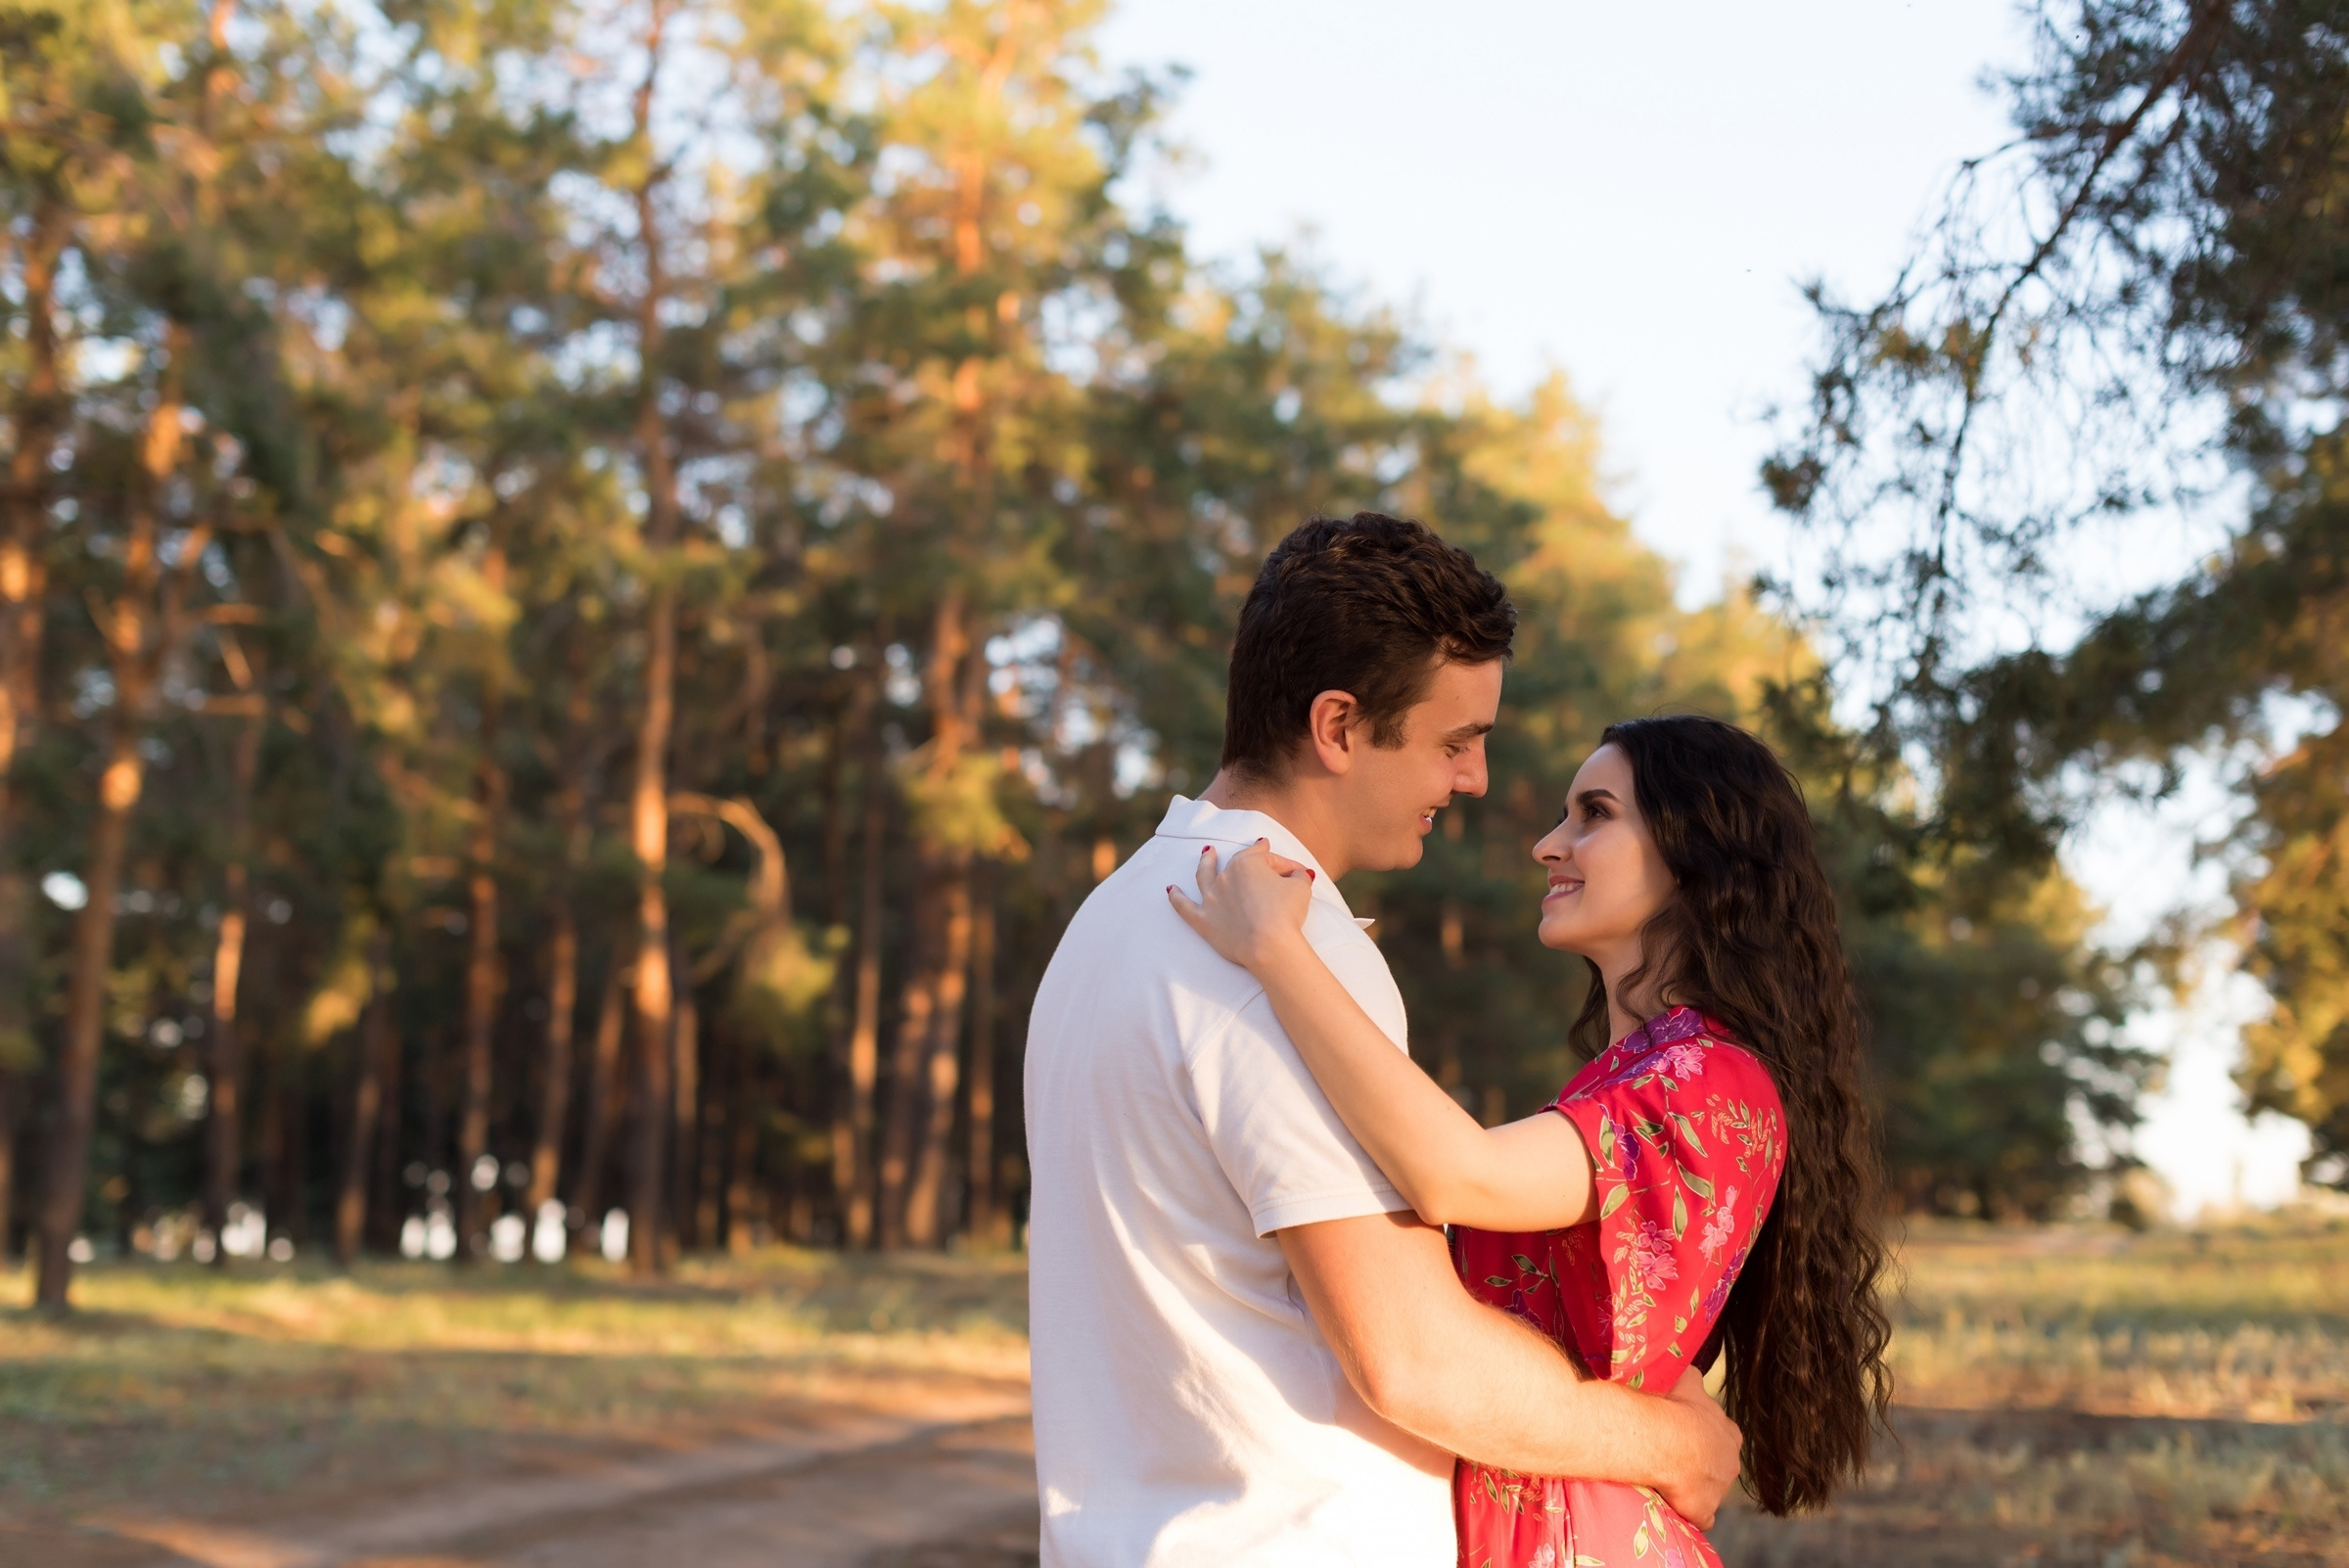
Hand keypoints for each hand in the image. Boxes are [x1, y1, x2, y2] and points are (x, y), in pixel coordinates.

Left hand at [1167, 840, 1314, 970]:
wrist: (1268, 945)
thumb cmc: (1286, 915)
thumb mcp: (1301, 888)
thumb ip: (1298, 875)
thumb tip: (1299, 873)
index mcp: (1247, 865)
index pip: (1265, 858)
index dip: (1283, 864)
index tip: (1295, 871)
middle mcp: (1225, 877)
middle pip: (1239, 865)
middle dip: (1252, 860)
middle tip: (1259, 853)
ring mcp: (1211, 898)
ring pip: (1204, 875)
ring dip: (1206, 863)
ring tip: (1207, 854)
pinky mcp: (1203, 920)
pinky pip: (1184, 907)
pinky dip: (1176, 897)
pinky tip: (1171, 889)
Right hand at [1654, 1366, 1741, 1529]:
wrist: (1666, 1439)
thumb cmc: (1675, 1406)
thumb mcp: (1686, 1380)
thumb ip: (1692, 1379)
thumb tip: (1691, 1372)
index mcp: (1729, 1432)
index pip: (1722, 1436)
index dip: (1703, 1436)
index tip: (1684, 1434)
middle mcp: (1731, 1461)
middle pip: (1718, 1465)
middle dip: (1701, 1463)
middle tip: (1673, 1457)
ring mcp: (1720, 1490)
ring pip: (1708, 1490)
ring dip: (1692, 1488)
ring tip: (1665, 1479)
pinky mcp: (1704, 1511)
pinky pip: (1700, 1517)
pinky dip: (1689, 1514)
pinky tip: (1672, 1506)